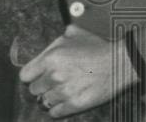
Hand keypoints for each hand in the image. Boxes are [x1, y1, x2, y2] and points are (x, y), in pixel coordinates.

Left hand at [19, 24, 138, 117]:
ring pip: (44, 102)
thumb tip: (50, 44)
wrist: (119, 61)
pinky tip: (64, 102)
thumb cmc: (99, 46)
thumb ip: (57, 40)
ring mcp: (64, 92)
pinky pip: (55, 112)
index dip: (32, 75)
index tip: (38, 76)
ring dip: (50, 98)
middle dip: (42, 86)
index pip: (25, 75)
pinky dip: (58, 109)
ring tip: (60, 92)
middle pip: (34, 90)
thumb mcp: (75, 34)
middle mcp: (54, 76)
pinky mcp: (75, 104)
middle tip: (52, 83)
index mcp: (51, 58)